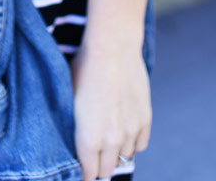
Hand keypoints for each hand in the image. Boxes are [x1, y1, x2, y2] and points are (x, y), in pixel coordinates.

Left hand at [69, 41, 150, 180]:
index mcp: (88, 138)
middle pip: (107, 170)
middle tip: (94, 155)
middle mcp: (111, 141)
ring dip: (116, 152)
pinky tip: (124, 129)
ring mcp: (131, 131)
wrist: (112, 47)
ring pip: (125, 157)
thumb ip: (74, 126)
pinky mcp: (145, 120)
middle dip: (100, 166)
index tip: (83, 170)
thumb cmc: (85, 69)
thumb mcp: (69, 98)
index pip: (88, 173)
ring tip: (109, 137)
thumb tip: (76, 140)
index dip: (85, 173)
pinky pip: (140, 145)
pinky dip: (132, 142)